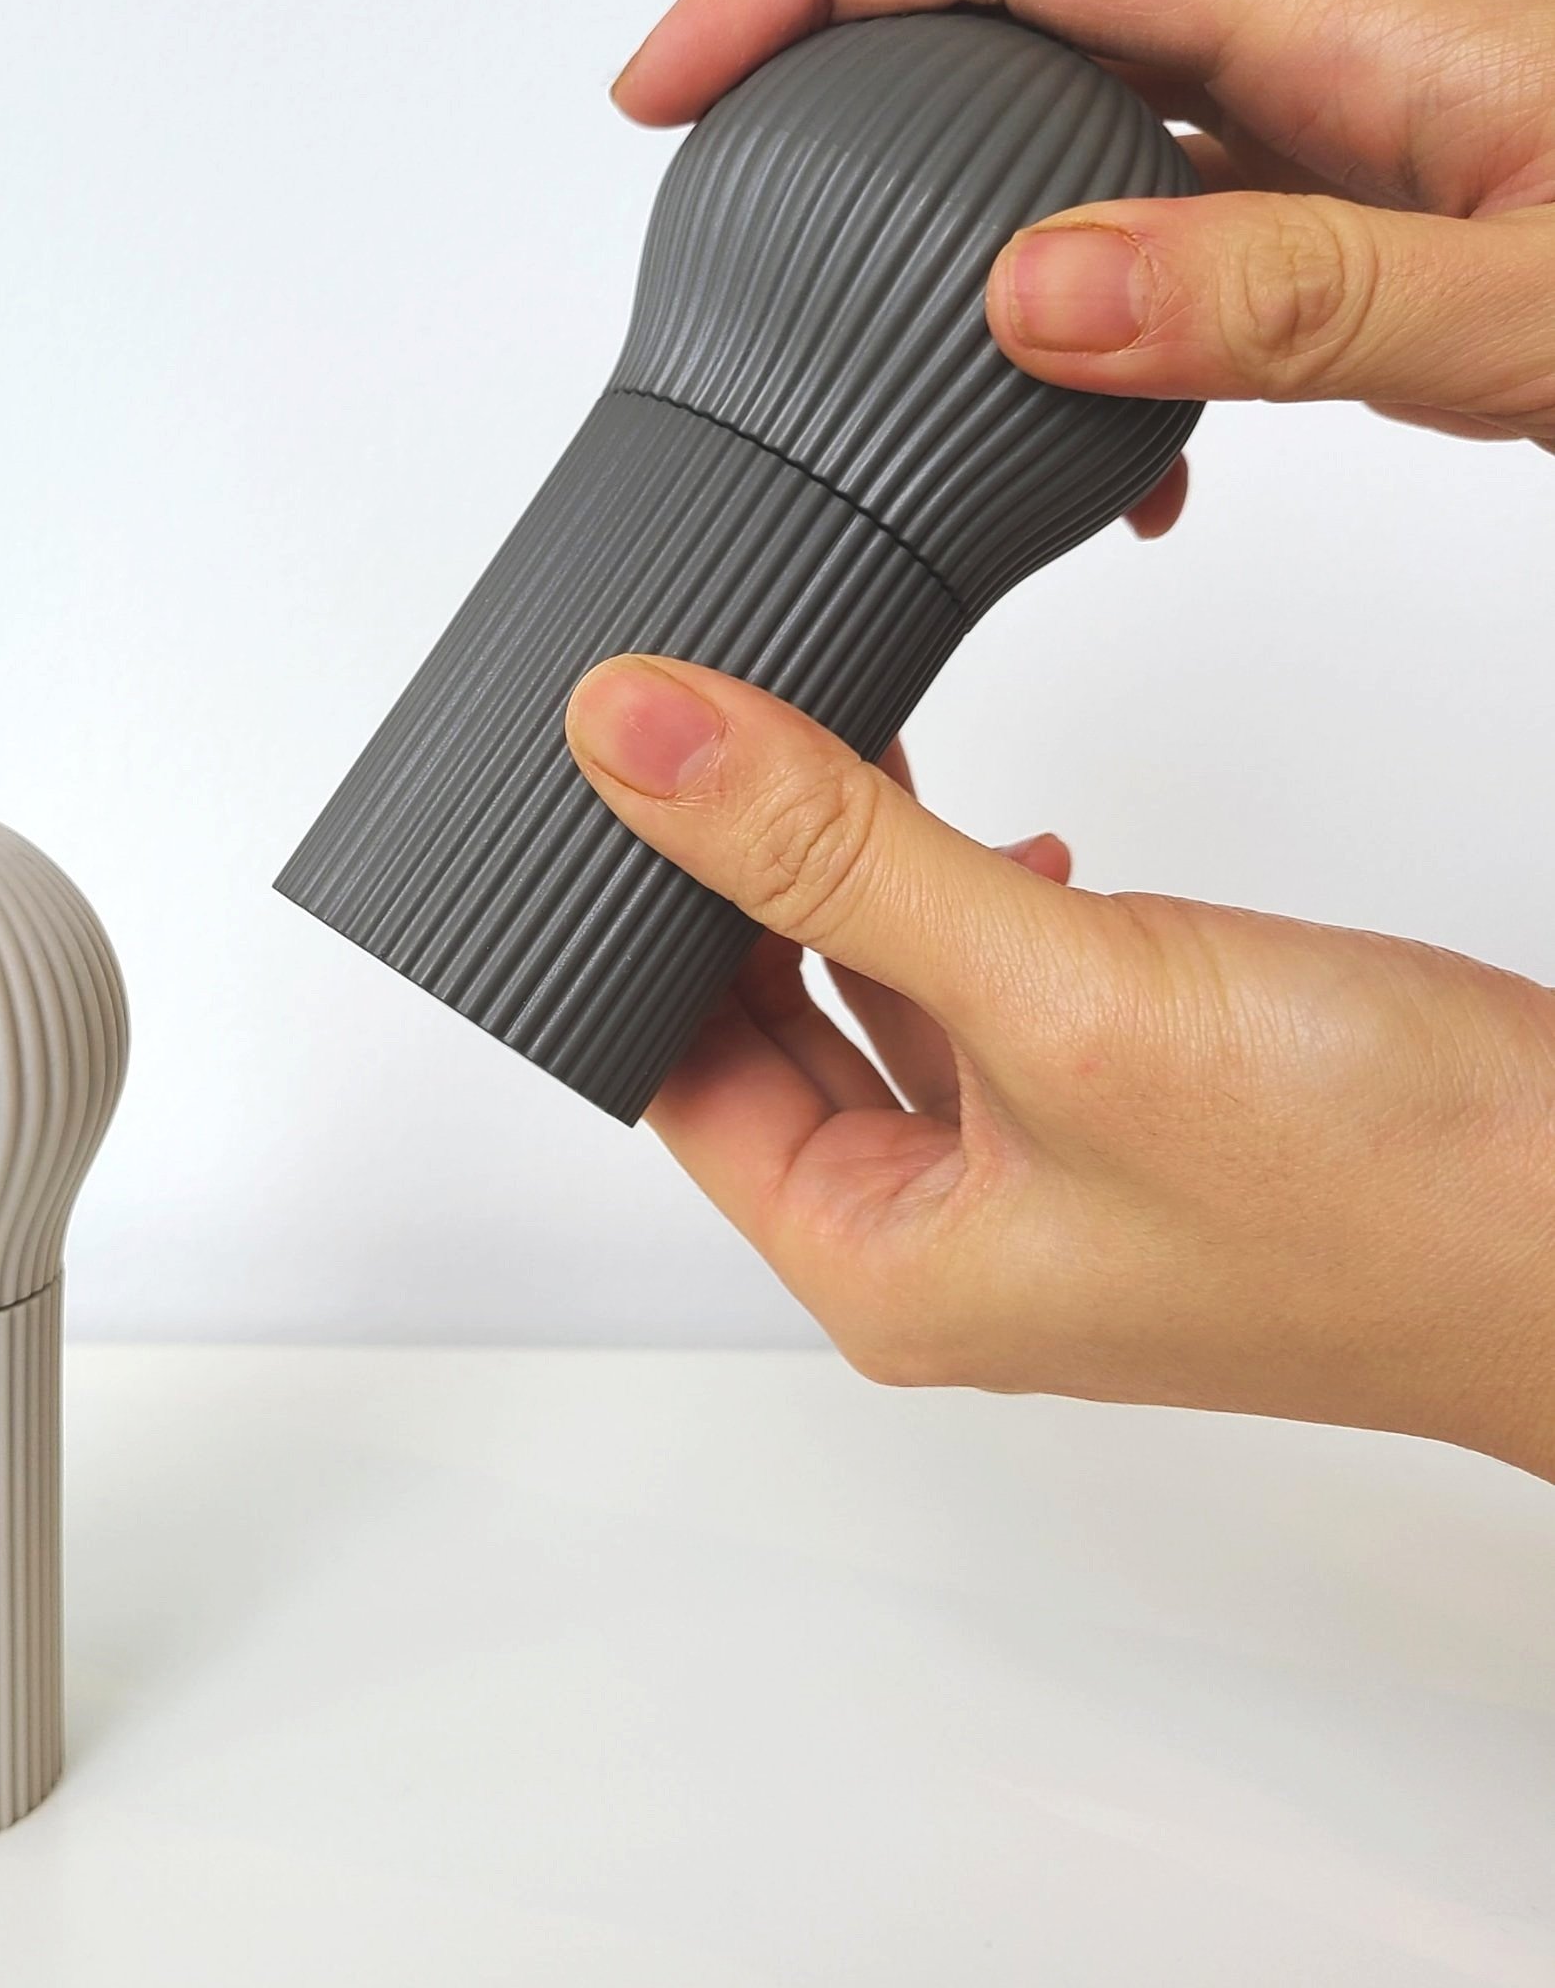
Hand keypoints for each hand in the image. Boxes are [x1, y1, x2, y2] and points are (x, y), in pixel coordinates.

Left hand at [564, 653, 1554, 1480]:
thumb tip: (637, 739)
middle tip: (705, 721)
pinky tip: (1008, 833)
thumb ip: (840, 855)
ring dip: (854, 873)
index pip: (669, 1072)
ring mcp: (1045, 1186)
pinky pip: (993, 997)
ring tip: (837, 734)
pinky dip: (971, 902)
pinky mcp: (1136, 1121)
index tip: (604, 764)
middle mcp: (947, 1242)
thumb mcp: (1058, 989)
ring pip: (880, 1000)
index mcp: (882, 1265)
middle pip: (760, 1032)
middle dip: (731, 882)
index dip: (625, 916)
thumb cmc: (1382, 1188)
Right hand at [613, 0, 1554, 518]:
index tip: (671, 80)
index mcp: (1344, 21)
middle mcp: (1329, 48)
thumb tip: (1038, 292)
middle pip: (1012, 6)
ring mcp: (1351, 129)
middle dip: (837, 84)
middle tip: (718, 209)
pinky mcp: (1380, 218)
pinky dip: (1096, 341)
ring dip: (962, 241)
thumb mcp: (1545, 301)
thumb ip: (1290, 298)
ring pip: (1086, 137)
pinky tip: (1111, 472)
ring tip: (903, 393)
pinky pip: (1178, 241)